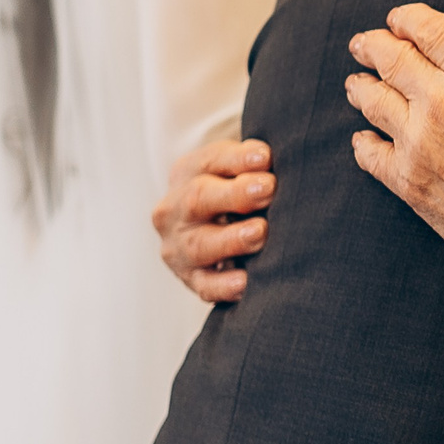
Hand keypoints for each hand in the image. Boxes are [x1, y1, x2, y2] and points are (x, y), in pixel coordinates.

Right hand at [151, 139, 274, 302]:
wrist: (209, 223)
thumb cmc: (234, 189)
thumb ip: (252, 161)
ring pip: (200, 245)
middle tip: (268, 190)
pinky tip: (246, 282)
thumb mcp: (236, 167)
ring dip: (232, 239)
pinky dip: (224, 285)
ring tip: (260, 232)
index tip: (266, 158)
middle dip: (235, 195)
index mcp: (187, 172)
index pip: (210, 161)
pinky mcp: (190, 278)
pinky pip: (205, 285)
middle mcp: (174, 209)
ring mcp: (178, 246)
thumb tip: (266, 159)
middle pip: (198, 199)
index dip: (238, 159)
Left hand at [345, 0, 443, 317]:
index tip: (398, 18)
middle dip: (373, 45)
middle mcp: (439, 98)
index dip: (406, 18)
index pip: (425, 26)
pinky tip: (363, 141)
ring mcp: (417, 141)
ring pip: (372, 101)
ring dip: (360, 87)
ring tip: (356, 84)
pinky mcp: (407, 181)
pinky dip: (363, 143)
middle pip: (389, 58)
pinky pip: (368, 154)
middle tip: (363, 43)